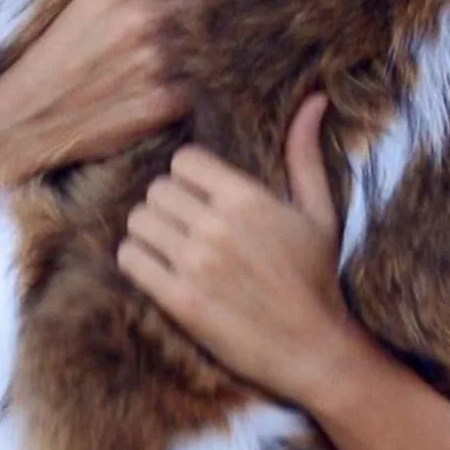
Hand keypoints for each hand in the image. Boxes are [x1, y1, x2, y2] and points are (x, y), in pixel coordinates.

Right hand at [0, 0, 220, 177]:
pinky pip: (203, 85)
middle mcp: (148, 19)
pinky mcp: (166, 103)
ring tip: (173, 61)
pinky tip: (164, 89)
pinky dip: (191, 88)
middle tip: (194, 28)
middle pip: (218, 3)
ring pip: (216, 46)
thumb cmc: (58, 56)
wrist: (27, 117)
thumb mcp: (88, 1)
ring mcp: (160, 63)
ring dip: (203, 54)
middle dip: (211, 14)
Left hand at [115, 91, 362, 411]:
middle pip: (157, 191)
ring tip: (171, 247)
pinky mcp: (180, 301)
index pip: (184, 162)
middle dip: (169, 206)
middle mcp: (217, 227)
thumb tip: (313, 100)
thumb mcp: (319, 213)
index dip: (190, 178)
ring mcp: (195, 265)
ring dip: (150, 233)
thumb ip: (304, 155)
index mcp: (247, 199)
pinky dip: (138, 260)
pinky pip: (131, 259)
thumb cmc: (317, 279)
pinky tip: (158, 269)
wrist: (314, 349)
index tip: (203, 197)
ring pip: (139, 222)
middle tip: (186, 226)